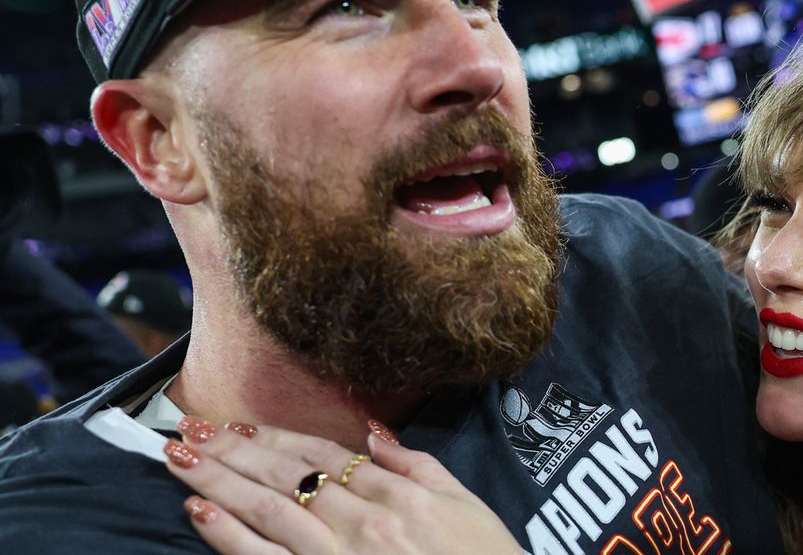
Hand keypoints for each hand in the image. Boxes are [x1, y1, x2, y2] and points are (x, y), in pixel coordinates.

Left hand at [163, 418, 522, 554]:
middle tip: (186, 427)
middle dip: (231, 450)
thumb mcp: (466, 503)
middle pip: (286, 475)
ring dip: (218, 480)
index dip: (274, 438)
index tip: (234, 426)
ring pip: (268, 509)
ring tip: (178, 457)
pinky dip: (230, 536)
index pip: (322, 455)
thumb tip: (373, 432)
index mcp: (396, 495)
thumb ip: (417, 465)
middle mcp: (363, 521)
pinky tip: (200, 511)